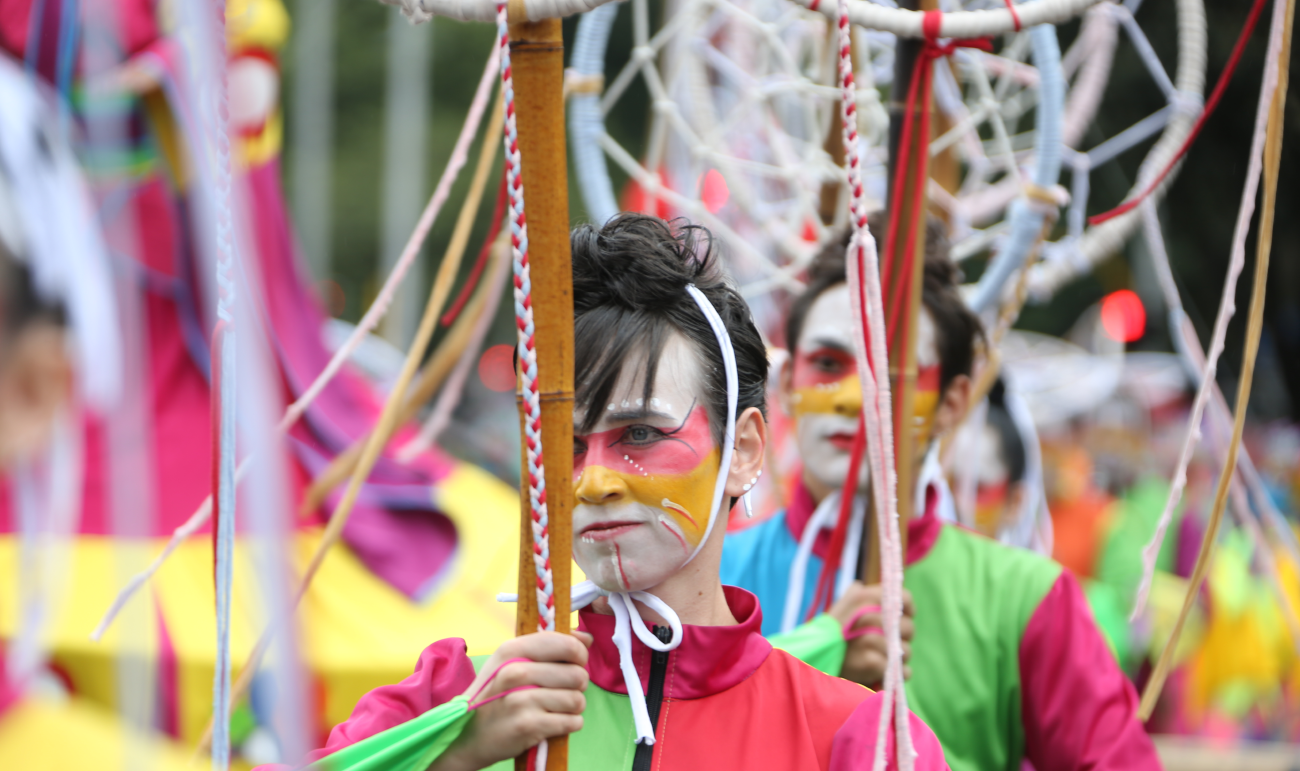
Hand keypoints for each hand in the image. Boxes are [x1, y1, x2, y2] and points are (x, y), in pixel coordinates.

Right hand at [428, 631, 592, 770]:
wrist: (467, 737)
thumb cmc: (495, 695)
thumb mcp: (511, 661)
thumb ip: (548, 646)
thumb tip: (586, 638)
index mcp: (512, 649)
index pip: (566, 644)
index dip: (579, 654)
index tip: (574, 663)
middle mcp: (515, 671)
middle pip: (577, 674)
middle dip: (577, 686)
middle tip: (561, 691)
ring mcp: (521, 700)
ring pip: (577, 700)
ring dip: (573, 707)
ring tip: (555, 709)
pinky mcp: (529, 726)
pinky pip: (573, 722)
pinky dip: (569, 724)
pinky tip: (553, 723)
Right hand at [826, 582, 913, 688]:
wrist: (809, 663)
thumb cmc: (827, 636)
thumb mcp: (839, 609)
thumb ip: (855, 596)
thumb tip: (868, 586)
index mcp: (863, 598)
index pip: (904, 598)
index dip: (907, 609)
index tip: (901, 619)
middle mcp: (868, 615)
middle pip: (907, 627)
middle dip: (902, 640)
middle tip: (891, 646)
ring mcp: (870, 639)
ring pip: (905, 651)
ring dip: (899, 660)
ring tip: (885, 662)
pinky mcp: (871, 662)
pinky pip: (899, 670)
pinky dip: (897, 676)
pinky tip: (885, 674)